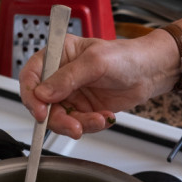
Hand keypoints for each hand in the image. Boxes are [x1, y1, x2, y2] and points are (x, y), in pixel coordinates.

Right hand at [19, 30, 179, 138]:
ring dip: (78, 124)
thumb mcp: (95, 62)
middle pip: (43, 103)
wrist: (150, 72)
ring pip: (61, 118)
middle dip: (58, 118)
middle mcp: (61, 75)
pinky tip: (105, 116)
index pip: (31, 75)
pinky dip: (91, 125)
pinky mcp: (84, 109)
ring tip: (97, 120)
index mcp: (58, 55)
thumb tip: (43, 94)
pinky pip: (79, 123)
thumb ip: (67, 78)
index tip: (40, 111)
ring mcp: (72, 94)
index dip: (31, 95)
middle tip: (73, 126)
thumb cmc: (125, 56)